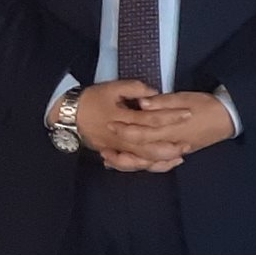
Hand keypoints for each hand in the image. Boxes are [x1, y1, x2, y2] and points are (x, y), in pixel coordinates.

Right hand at [60, 80, 191, 171]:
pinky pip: (129, 164)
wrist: (68, 114)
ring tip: (178, 158)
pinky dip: (144, 166)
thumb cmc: (93, 98)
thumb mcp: (113, 88)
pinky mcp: (112, 152)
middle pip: (147, 146)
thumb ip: (136, 89)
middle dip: (169, 147)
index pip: (151, 118)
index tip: (188, 114)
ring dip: (159, 160)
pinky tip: (158, 165)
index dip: (170, 116)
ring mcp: (115, 147)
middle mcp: (119, 136)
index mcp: (122, 117)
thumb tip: (155, 94)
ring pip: (139, 159)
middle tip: (188, 144)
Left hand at [115, 92, 236, 168]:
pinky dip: (142, 165)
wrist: (228, 118)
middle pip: (140, 150)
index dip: (124, 130)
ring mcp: (173, 151)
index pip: (142, 132)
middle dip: (121, 148)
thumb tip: (142, 103)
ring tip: (110, 158)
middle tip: (103, 146)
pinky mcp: (178, 153)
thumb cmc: (206, 105)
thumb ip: (163, 102)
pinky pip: (156, 164)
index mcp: (170, 128)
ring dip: (127, 161)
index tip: (110, 124)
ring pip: (146, 162)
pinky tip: (131, 162)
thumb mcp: (185, 98)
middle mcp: (169, 143)